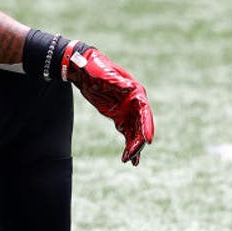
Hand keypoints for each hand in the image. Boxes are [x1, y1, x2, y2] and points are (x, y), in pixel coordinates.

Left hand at [63, 44, 153, 165]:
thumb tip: (130, 88)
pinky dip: (128, 145)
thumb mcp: (105, 74)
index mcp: (135, 92)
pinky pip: (126, 133)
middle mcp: (134, 103)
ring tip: (131, 161)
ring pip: (135, 132)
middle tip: (133, 155)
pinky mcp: (118, 117)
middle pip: (141, 125)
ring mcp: (127, 111)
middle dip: (139, 141)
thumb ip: (117, 82)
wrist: (83, 69)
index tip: (148, 141)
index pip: (144, 112)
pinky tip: (127, 158)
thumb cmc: (95, 68)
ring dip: (134, 147)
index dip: (147, 126)